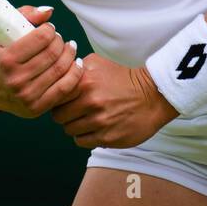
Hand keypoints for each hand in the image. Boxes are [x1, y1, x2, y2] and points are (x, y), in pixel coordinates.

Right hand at [0, 5, 83, 117]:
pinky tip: (76, 63)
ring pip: (61, 69)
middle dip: (61, 42)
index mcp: (7, 59)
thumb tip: (49, 11)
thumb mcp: (5, 33)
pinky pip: (65, 88)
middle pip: (53, 53)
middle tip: (60, 39)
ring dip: (70, 54)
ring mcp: (27, 96)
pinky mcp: (38, 108)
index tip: (50, 30)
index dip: (50, 30)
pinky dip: (75, 73)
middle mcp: (16, 79)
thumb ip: (25, 16)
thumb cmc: (3, 56)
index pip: (42, 37)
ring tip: (70, 48)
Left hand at [50, 54, 179, 148]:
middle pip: (58, 116)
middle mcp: (90, 102)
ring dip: (74, 126)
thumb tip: (55, 71)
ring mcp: (99, 121)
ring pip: (69, 130)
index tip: (63, 100)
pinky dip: (84, 137)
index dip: (56, 99)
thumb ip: (74, 66)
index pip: (54, 97)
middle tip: (73, 111)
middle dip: (63, 114)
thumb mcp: (97, 63)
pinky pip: (82, 141)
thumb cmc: (121, 79)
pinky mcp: (107, 137)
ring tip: (85, 119)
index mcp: (84, 82)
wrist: (151, 96)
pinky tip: (93, 128)